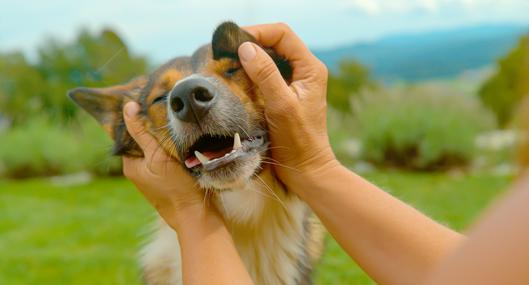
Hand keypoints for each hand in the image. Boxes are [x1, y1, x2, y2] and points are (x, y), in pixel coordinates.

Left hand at [121, 102, 204, 229]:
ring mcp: (155, 173)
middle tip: (163, 102)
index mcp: (130, 164)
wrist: (197, 216)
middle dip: (151, 122)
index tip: (147, 97)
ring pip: (157, 145)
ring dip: (165, 132)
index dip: (136, 115)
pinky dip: (174, 143)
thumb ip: (142, 133)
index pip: (127, 132)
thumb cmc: (176, 188)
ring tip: (175, 114)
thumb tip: (128, 106)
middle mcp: (140, 168)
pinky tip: (184, 133)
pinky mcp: (171, 175)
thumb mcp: (157, 157)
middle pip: (142, 138)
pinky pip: (168, 153)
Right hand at [239, 23, 339, 191]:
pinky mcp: (285, 95)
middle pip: (276, 43)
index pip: (282, 34)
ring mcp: (295, 83)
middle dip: (251, 43)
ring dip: (249, 59)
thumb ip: (265, 74)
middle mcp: (304, 71)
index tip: (234, 40)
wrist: (306, 169)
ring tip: (228, 63)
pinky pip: (266, 75)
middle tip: (226, 51)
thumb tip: (246, 48)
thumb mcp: (281, 105)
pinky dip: (251, 74)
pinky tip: (236, 80)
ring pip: (270, 58)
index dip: (258, 32)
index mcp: (310, 68)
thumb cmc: (298, 140)